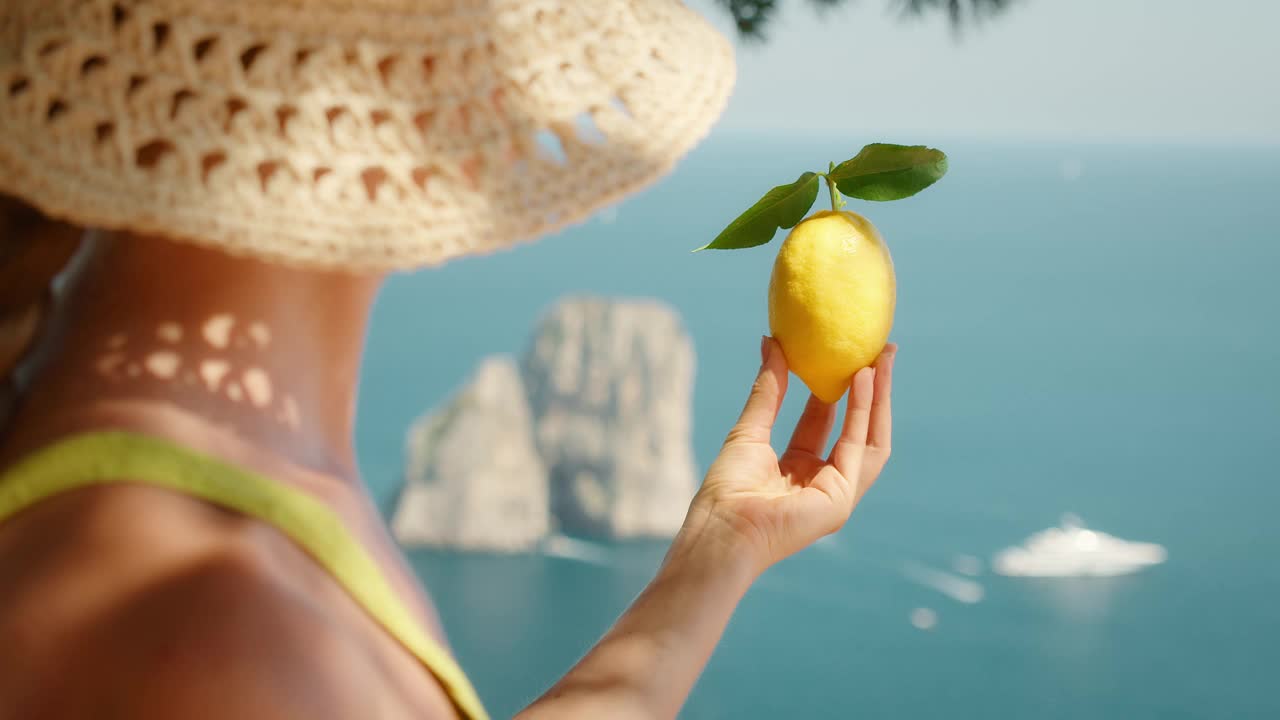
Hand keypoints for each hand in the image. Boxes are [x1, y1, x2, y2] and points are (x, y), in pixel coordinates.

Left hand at [680, 337, 895, 574]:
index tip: (847, 353)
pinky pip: (859, 447)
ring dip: (878, 397)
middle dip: (871, 389)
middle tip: (881, 351)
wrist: (721, 530)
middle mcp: (824, 481)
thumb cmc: (727, 491)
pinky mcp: (842, 499)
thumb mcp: (750, 429)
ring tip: (880, 359)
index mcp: (800, 469)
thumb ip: (768, 389)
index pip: (829, 421)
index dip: (840, 387)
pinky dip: (863, 411)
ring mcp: (838, 494)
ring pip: (870, 437)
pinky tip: (862, 380)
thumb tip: (771, 341)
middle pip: (857, 428)